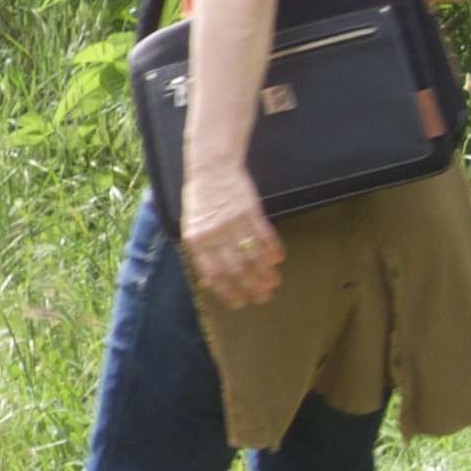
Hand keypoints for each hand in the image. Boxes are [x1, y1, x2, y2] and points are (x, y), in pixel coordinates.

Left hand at [178, 162, 283, 307]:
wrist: (211, 168)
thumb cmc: (200, 200)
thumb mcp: (192, 227)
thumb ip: (201, 253)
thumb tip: (209, 282)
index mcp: (197, 240)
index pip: (214, 273)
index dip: (228, 291)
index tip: (239, 302)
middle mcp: (215, 233)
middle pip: (236, 268)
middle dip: (250, 287)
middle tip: (262, 298)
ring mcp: (233, 221)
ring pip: (253, 254)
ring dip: (264, 272)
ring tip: (272, 284)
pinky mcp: (250, 210)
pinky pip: (264, 235)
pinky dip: (272, 249)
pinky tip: (278, 260)